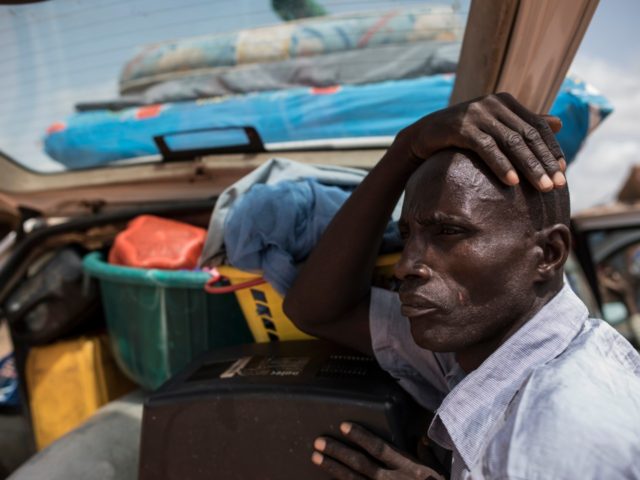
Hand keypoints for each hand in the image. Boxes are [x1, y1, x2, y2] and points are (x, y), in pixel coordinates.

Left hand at [311, 422, 444, 479]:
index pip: (379, 449)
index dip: (361, 437)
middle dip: (338, 452)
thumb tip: (422, 439)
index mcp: (407, 468)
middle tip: (319, 441)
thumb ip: (427, 455)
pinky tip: (327, 478)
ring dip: (333, 468)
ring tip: (315, 457)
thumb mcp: (437, 472)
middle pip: (360, 464)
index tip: (344, 426)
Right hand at [393, 92, 565, 191]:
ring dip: (529, 167)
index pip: (537, 126)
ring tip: (542, 188)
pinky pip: (487, 148)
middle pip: (527, 135)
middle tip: (558, 185)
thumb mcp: (494, 127)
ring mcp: (476, 113)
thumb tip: (559, 123)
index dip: (551, 148)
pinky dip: (501, 165)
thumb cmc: (461, 133)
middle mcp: (493, 103)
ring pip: (511, 142)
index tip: (563, 170)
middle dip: (544, 162)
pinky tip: (512, 183)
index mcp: (505, 101)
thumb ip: (523, 124)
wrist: (423, 135)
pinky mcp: (461, 127)